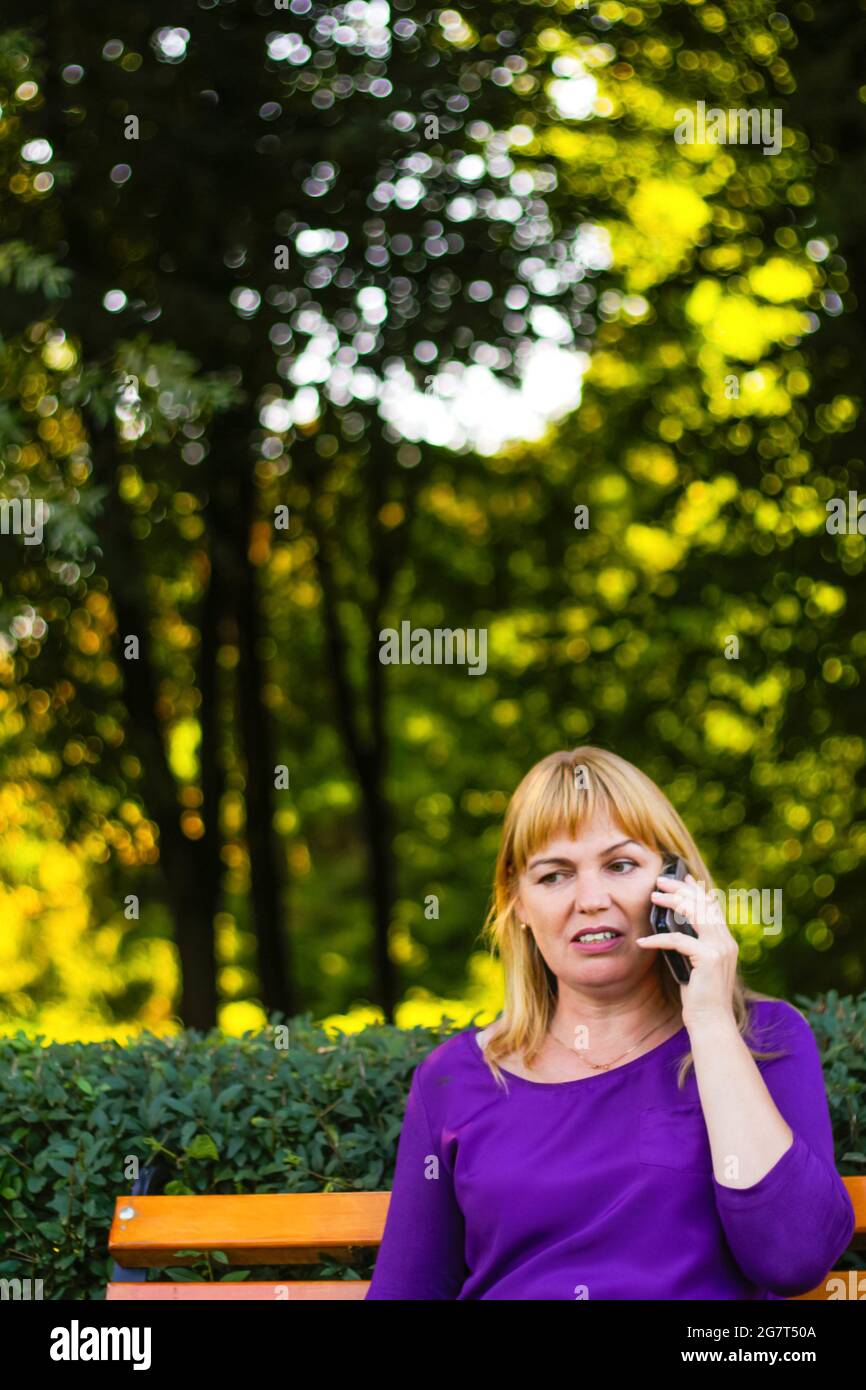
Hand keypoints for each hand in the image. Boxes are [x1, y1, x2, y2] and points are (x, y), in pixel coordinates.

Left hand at [636, 871, 737, 1027]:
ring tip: (652, 896)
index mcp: (725, 941)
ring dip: (671, 902)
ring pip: (694, 914)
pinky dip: (658, 939)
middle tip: (660, 880)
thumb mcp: (695, 965)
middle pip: (703, 903)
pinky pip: (678, 940)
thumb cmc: (700, 997)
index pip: (712, 906)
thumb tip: (670, 927)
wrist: (712, 1023)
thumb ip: (691, 946)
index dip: (697, 889)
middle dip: (681, 888)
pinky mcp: (708, 959)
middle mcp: (726, 941)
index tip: (682, 876)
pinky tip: (642, 940)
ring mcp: (720, 949)